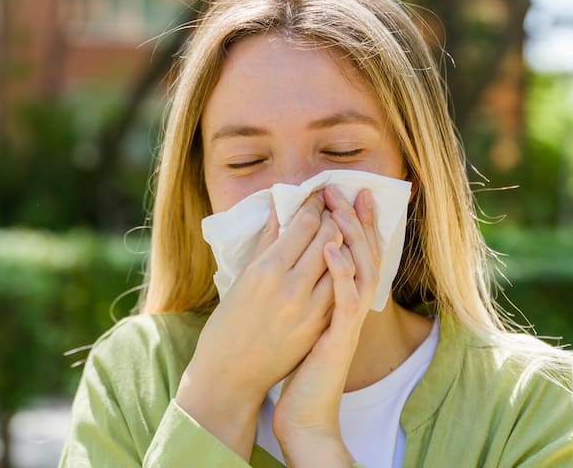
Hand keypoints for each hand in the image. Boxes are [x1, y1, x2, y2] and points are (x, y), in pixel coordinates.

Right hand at [176, 191, 339, 458]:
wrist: (231, 375)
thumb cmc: (228, 325)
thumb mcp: (242, 278)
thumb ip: (266, 243)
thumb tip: (280, 210)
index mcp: (266, 270)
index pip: (304, 225)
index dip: (315, 205)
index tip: (317, 196)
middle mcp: (291, 287)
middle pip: (328, 238)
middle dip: (333, 217)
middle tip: (334, 206)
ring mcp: (310, 309)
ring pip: (341, 262)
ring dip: (344, 242)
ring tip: (340, 231)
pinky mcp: (320, 327)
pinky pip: (341, 289)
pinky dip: (344, 270)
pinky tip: (342, 261)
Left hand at [274, 187, 380, 463]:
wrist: (304, 413)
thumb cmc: (296, 366)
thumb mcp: (301, 318)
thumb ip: (303, 285)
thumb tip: (290, 253)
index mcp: (342, 299)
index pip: (356, 251)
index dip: (355, 221)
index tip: (348, 191)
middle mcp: (351, 307)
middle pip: (363, 253)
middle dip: (355, 218)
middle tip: (346, 188)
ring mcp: (347, 321)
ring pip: (361, 270)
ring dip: (351, 236)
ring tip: (340, 207)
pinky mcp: (339, 337)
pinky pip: (346, 300)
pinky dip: (341, 272)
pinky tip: (332, 250)